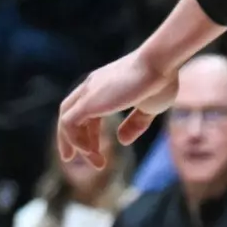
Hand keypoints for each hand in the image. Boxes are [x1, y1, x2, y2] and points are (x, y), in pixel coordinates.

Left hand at [57, 50, 177, 166]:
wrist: (160, 63)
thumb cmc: (159, 81)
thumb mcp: (148, 108)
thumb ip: (135, 123)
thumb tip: (122, 140)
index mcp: (103, 86)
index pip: (85, 111)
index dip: (87, 133)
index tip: (93, 151)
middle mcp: (91, 87)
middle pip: (70, 115)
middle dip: (75, 140)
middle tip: (84, 161)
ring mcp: (87, 93)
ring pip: (66, 120)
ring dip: (76, 144)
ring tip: (96, 163)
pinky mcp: (88, 101)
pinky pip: (69, 123)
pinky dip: (74, 140)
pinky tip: (89, 152)